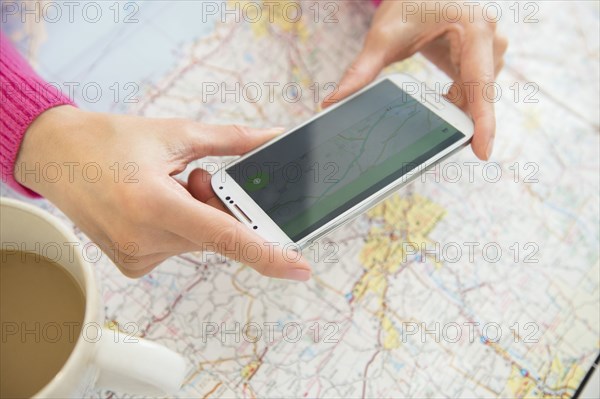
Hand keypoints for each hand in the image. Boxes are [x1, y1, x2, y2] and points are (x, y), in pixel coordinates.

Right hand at [14, 106, 311, 279]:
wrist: (57, 154)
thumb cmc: (110, 140)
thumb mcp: (176, 133)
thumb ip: (233, 141)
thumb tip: (274, 140)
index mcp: (153, 204)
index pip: (224, 237)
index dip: (267, 255)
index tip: (299, 268)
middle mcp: (142, 238)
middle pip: (215, 234)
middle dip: (219, 207)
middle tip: (193, 177)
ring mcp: (136, 257)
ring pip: (199, 241)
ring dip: (198, 215)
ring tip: (164, 187)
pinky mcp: (132, 264)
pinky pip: (179, 247)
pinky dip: (180, 227)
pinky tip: (154, 205)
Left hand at [323, 0, 507, 159]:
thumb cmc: (407, 1)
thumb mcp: (382, 36)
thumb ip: (361, 70)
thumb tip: (333, 100)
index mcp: (475, 29)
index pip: (481, 85)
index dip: (483, 122)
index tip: (482, 152)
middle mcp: (491, 39)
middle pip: (479, 94)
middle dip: (457, 117)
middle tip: (436, 135)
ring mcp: (491, 48)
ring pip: (476, 94)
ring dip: (453, 104)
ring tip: (431, 103)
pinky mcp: (483, 56)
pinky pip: (474, 88)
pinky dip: (455, 97)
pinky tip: (439, 98)